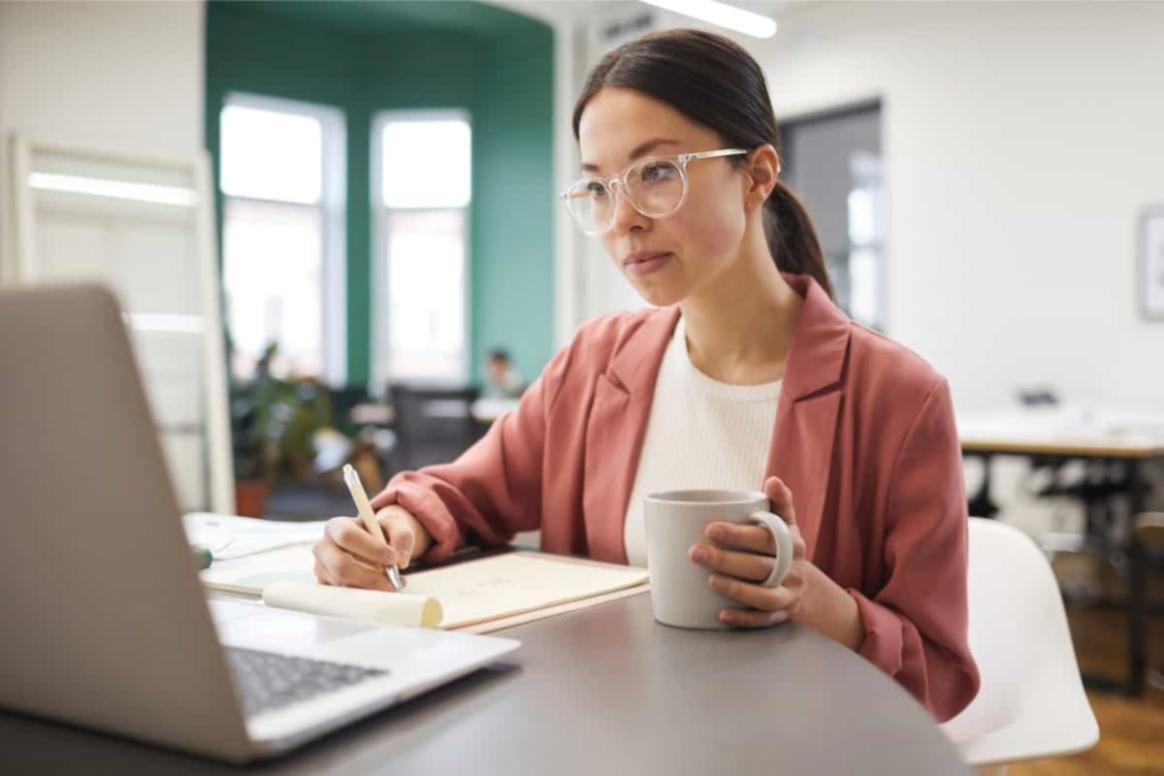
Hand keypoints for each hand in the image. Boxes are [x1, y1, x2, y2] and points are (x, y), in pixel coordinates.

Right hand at [312, 505, 430, 590]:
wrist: (370, 546)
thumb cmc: (380, 534)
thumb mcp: (394, 526)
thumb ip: (402, 536)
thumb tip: (401, 561)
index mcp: (336, 526)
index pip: (347, 536)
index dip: (371, 549)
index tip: (393, 558)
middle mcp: (323, 547)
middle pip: (341, 566)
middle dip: (371, 577)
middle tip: (393, 581)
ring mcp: (321, 569)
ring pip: (344, 585)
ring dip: (371, 588)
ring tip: (392, 582)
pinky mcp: (325, 586)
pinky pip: (343, 598)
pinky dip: (365, 596)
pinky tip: (379, 588)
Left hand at [688, 476, 809, 627]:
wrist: (809, 588)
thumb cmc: (785, 549)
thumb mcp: (787, 526)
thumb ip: (779, 503)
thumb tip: (773, 479)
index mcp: (792, 544)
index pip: (765, 538)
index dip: (739, 534)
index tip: (710, 528)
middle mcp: (792, 570)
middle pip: (760, 567)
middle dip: (726, 560)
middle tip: (695, 552)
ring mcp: (788, 595)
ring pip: (764, 596)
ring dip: (736, 589)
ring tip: (710, 581)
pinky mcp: (780, 616)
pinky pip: (763, 621)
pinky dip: (743, 619)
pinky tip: (721, 615)